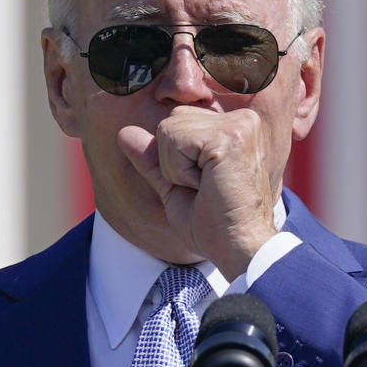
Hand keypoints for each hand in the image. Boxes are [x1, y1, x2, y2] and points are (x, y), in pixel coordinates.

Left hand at [117, 106, 277, 279]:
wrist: (239, 248)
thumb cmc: (215, 224)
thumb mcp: (175, 187)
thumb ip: (153, 159)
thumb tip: (124, 133)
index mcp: (235, 127)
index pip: (178, 121)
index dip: (177, 160)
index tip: (206, 185)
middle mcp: (242, 119)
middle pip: (171, 121)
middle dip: (174, 161)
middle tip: (206, 188)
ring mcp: (238, 124)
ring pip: (168, 129)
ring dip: (175, 168)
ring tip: (208, 186)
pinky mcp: (230, 135)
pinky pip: (173, 139)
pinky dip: (178, 170)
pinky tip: (207, 184)